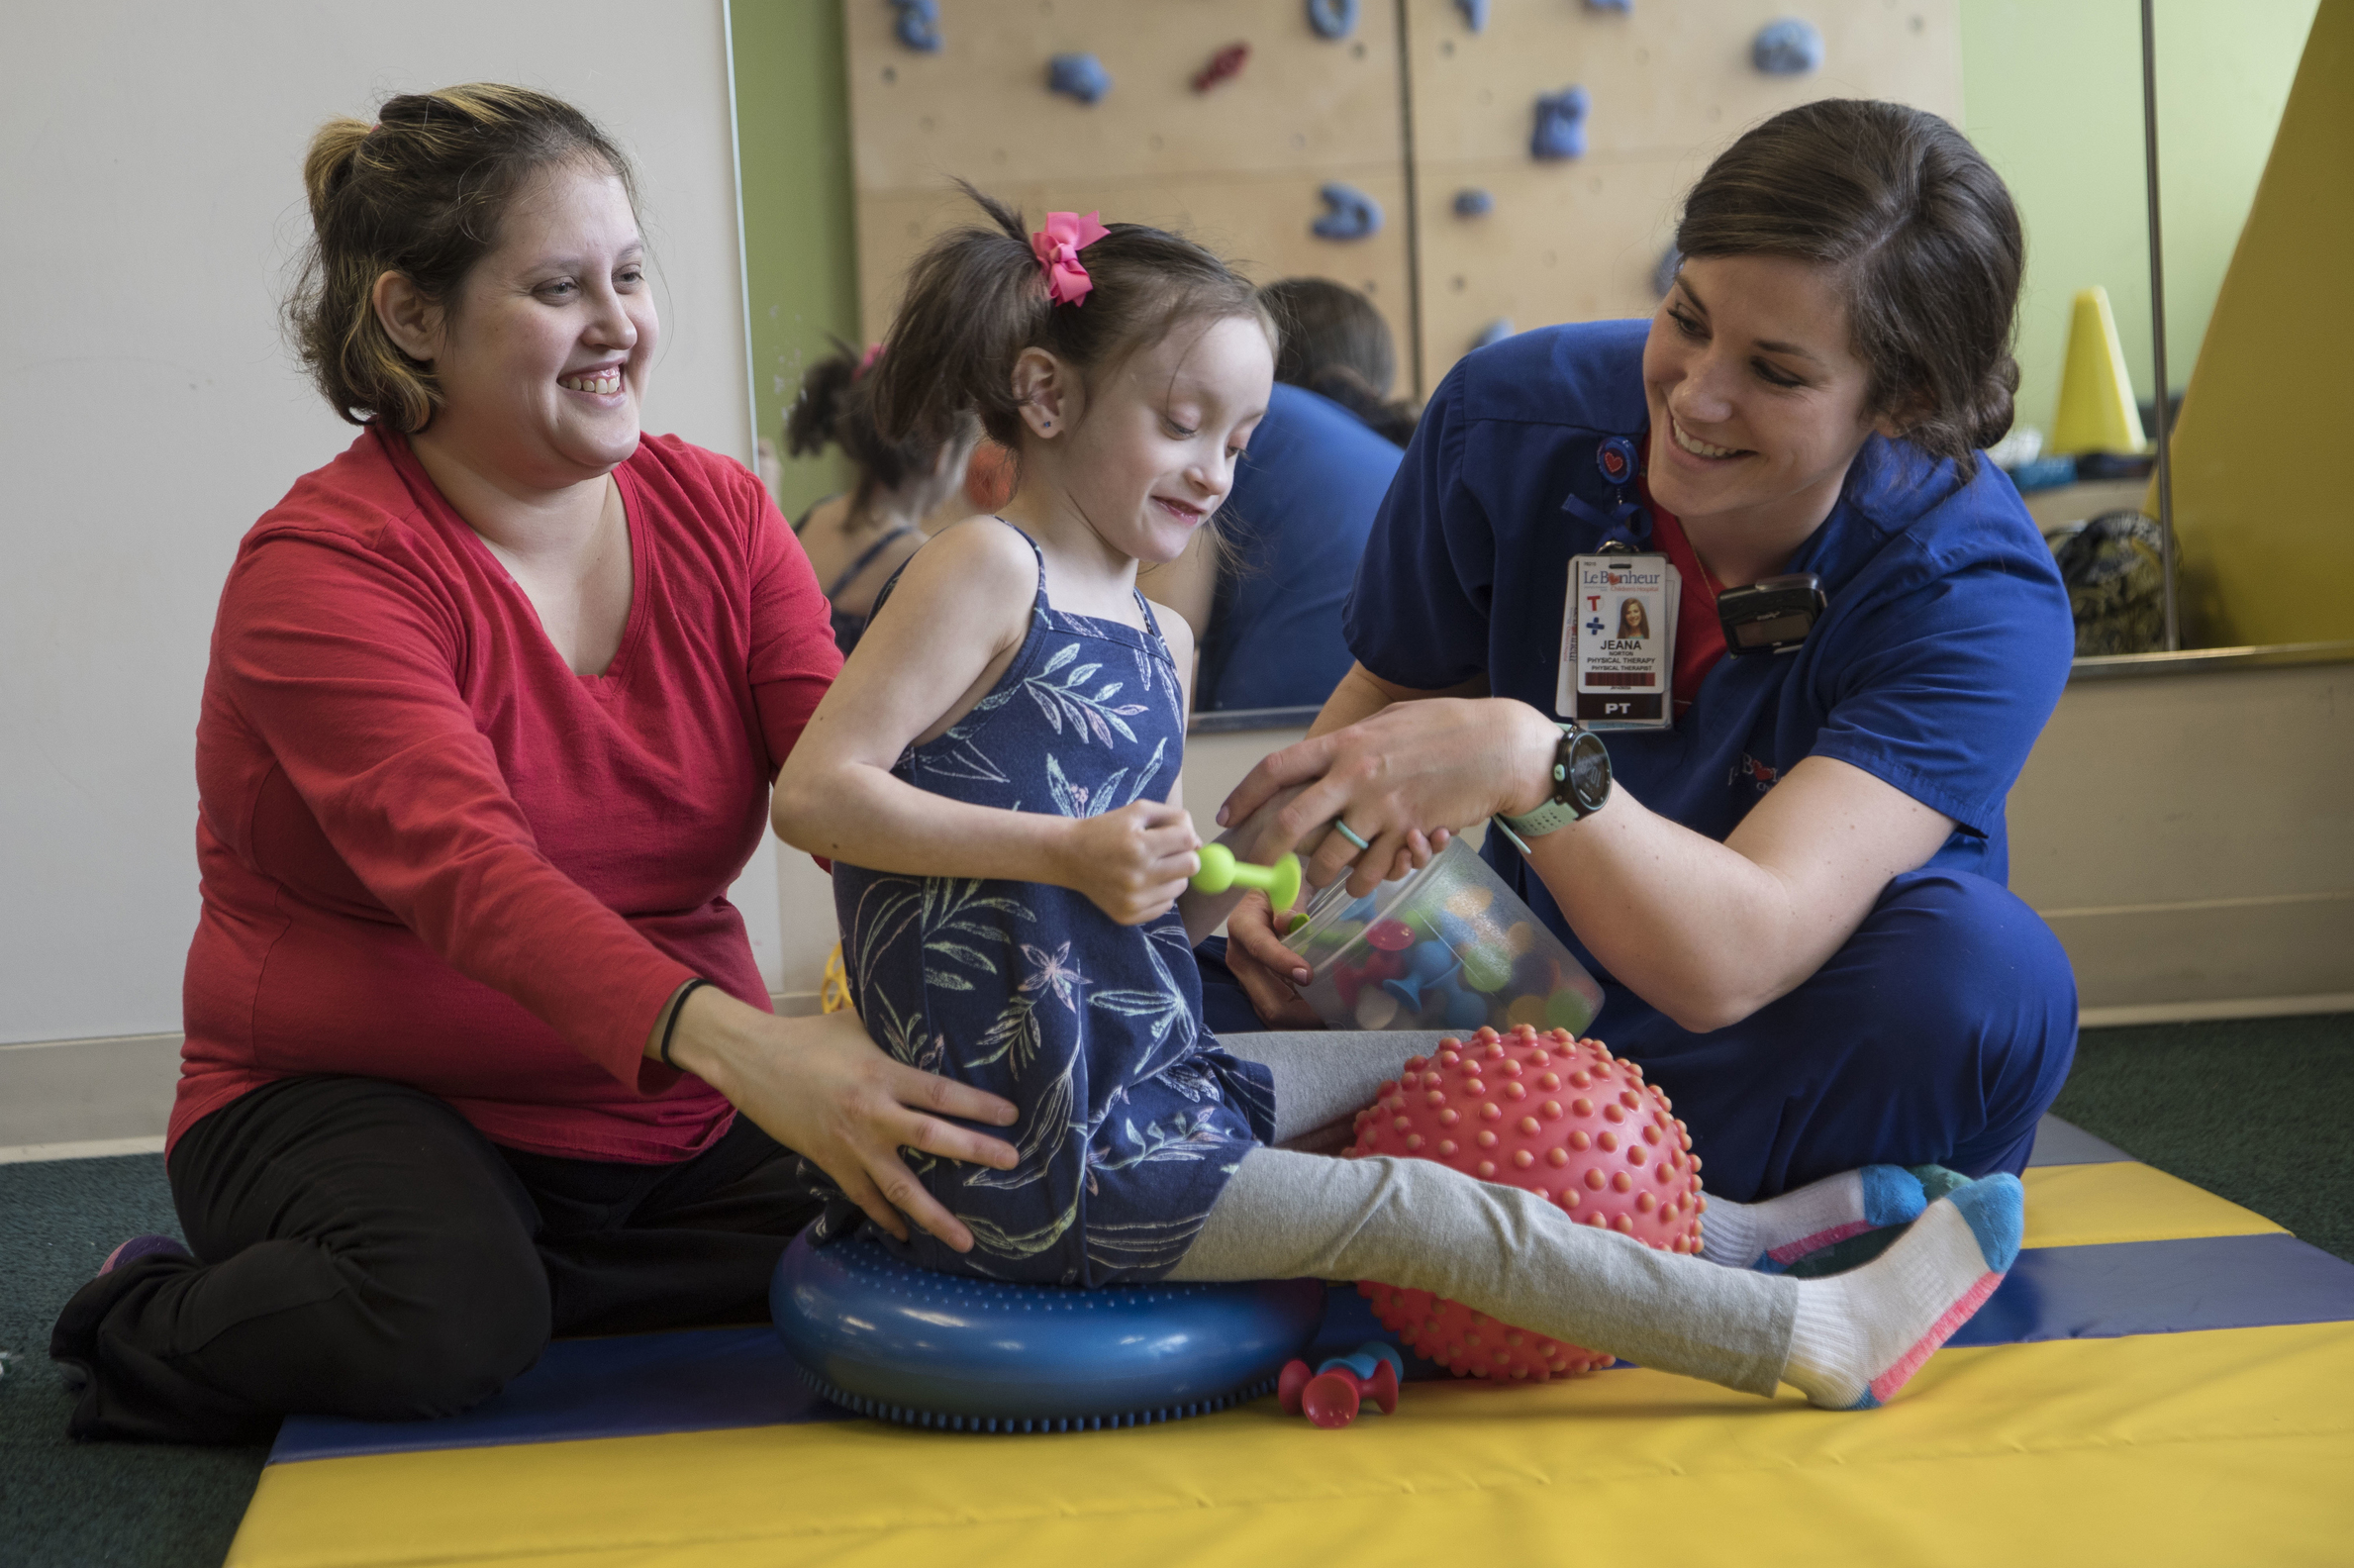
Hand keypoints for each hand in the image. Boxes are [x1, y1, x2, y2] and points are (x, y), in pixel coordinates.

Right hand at [669, 989, 1018, 1251]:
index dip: (979, 1106)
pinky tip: (907, 1235)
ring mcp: (851, 1146)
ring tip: (966, 1240)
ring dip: (935, 1216)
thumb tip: (937, 1019)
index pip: (941, 1093)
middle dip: (976, 1153)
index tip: (1010, 1116)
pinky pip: (865, 1199)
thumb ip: (897, 1030)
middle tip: (1012, 1162)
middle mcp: (872, 1114)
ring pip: (900, 1187)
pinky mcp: (831, 1164)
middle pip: (932, 1139)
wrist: (753, 1061)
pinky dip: (887, 1219)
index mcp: (882, 1074)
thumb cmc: (810, 1037)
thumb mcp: (858, 1023)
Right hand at [1055, 800, 1200, 923]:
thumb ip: (1173, 817)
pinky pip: (1166, 906)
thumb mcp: (1138, 811)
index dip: (1186, 834)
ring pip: (1180, 887)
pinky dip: (1160, 893)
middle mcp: (1137, 875)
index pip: (1188, 840)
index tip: (1173, 835)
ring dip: (1173, 875)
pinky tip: (1141, 882)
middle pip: (1191, 866)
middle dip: (1184, 855)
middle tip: (1166, 852)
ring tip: (1150, 866)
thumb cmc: (1106, 829)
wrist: (1069, 856)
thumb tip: (1198, 842)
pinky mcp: (1128, 915)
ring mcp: (1133, 899)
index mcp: (1138, 845)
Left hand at [1218, 698, 1554, 893]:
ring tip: (1329, 876)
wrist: (1500, 748)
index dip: (1244, 795)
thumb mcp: (1387, 724)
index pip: (1277, 768)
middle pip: (1291, 823)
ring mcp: (1383, 809)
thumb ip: (1349, 747)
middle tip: (1259, 872)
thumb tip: (1315, 763)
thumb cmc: (1444, 729)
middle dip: (1267, 854)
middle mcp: (1356, 776)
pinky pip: (1372, 873)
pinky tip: (1374, 871)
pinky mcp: (1410, 834)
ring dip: (1323, 876)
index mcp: (1345, 744)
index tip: (1228, 817)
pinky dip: (1365, 881)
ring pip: (1331, 861)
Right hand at [1221, 891, 1321, 1027]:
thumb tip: (1290, 922)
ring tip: (1333, 1016)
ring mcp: (1249, 978)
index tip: (1309, 975)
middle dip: (1302, 1012)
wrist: (1267, 896)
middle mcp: (1240, 958)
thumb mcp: (1286, 886)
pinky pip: (1280, 1012)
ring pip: (1274, 1014)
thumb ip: (1291, 903)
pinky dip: (1302, 1018)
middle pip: (1268, 1000)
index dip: (1283, 963)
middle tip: (1334, 1012)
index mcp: (1242, 926)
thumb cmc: (1280, 888)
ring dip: (1305, 1020)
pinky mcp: (1259, 989)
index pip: (1260, 949)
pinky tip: (1324, 1013)